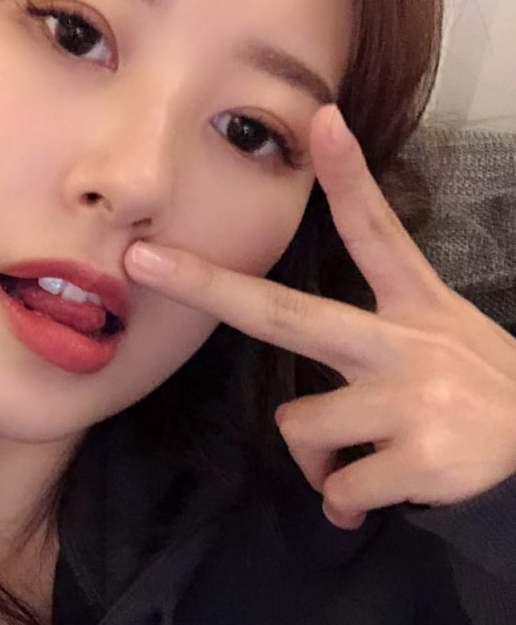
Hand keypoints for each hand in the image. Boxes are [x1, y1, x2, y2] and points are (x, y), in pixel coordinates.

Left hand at [124, 104, 515, 530]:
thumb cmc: (486, 401)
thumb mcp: (451, 340)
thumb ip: (383, 343)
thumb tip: (310, 401)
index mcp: (417, 308)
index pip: (378, 233)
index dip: (348, 177)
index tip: (322, 120)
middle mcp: (407, 344)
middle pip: (288, 315)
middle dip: (210, 287)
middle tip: (143, 263)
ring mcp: (412, 399)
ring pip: (300, 426)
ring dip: (318, 460)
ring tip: (363, 463)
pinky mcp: (420, 456)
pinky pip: (337, 488)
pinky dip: (346, 504)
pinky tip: (375, 502)